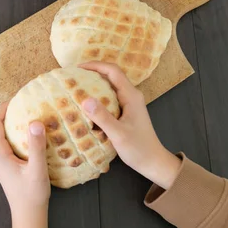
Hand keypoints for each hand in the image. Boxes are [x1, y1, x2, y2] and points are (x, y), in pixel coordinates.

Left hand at [0, 101, 50, 227]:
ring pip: (5, 133)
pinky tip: (34, 133)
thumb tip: (35, 122)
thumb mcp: (37, 169)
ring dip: (17, 123)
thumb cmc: (31, 194)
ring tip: (33, 114)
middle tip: (30, 103)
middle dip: (12, 112)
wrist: (28, 215)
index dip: (4, 106)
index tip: (19, 97)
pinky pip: (9, 141)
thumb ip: (36, 145)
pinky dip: (19, 133)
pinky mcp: (5, 162)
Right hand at [80, 62, 180, 189]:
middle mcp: (131, 95)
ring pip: (110, 86)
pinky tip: (87, 104)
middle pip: (111, 75)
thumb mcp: (118, 134)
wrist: (153, 162)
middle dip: (93, 72)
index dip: (95, 65)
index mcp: (131, 95)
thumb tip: (84, 99)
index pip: (113, 71)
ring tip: (77, 87)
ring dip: (95, 84)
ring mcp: (129, 103)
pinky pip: (110, 97)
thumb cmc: (138, 148)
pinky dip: (98, 96)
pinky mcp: (126, 111)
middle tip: (74, 77)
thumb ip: (102, 117)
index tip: (78, 68)